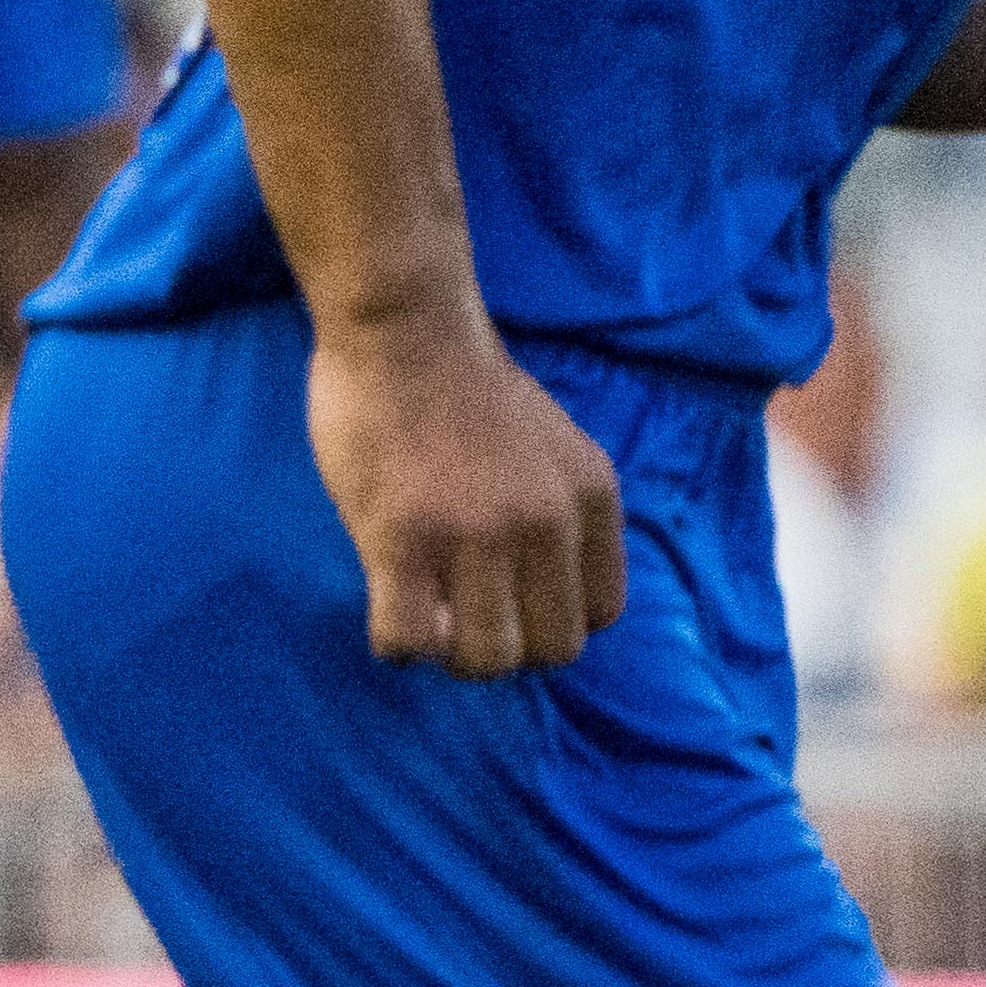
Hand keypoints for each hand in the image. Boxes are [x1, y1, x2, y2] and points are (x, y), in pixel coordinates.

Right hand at [308, 305, 622, 674]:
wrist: (404, 330)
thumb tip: (538, 582)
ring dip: (449, 653)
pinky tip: (384, 611)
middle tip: (460, 620)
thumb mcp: (554, 443)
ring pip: (484, 657)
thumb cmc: (466, 385)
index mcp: (590, 498)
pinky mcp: (403, 538)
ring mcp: (475, 534)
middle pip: (550, 649)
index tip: (508, 603)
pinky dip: (396, 644)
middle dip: (504, 648)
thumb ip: (559, 508)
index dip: (549, 621)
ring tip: (423, 621)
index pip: (600, 613)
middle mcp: (546, 523)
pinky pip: (407, 638)